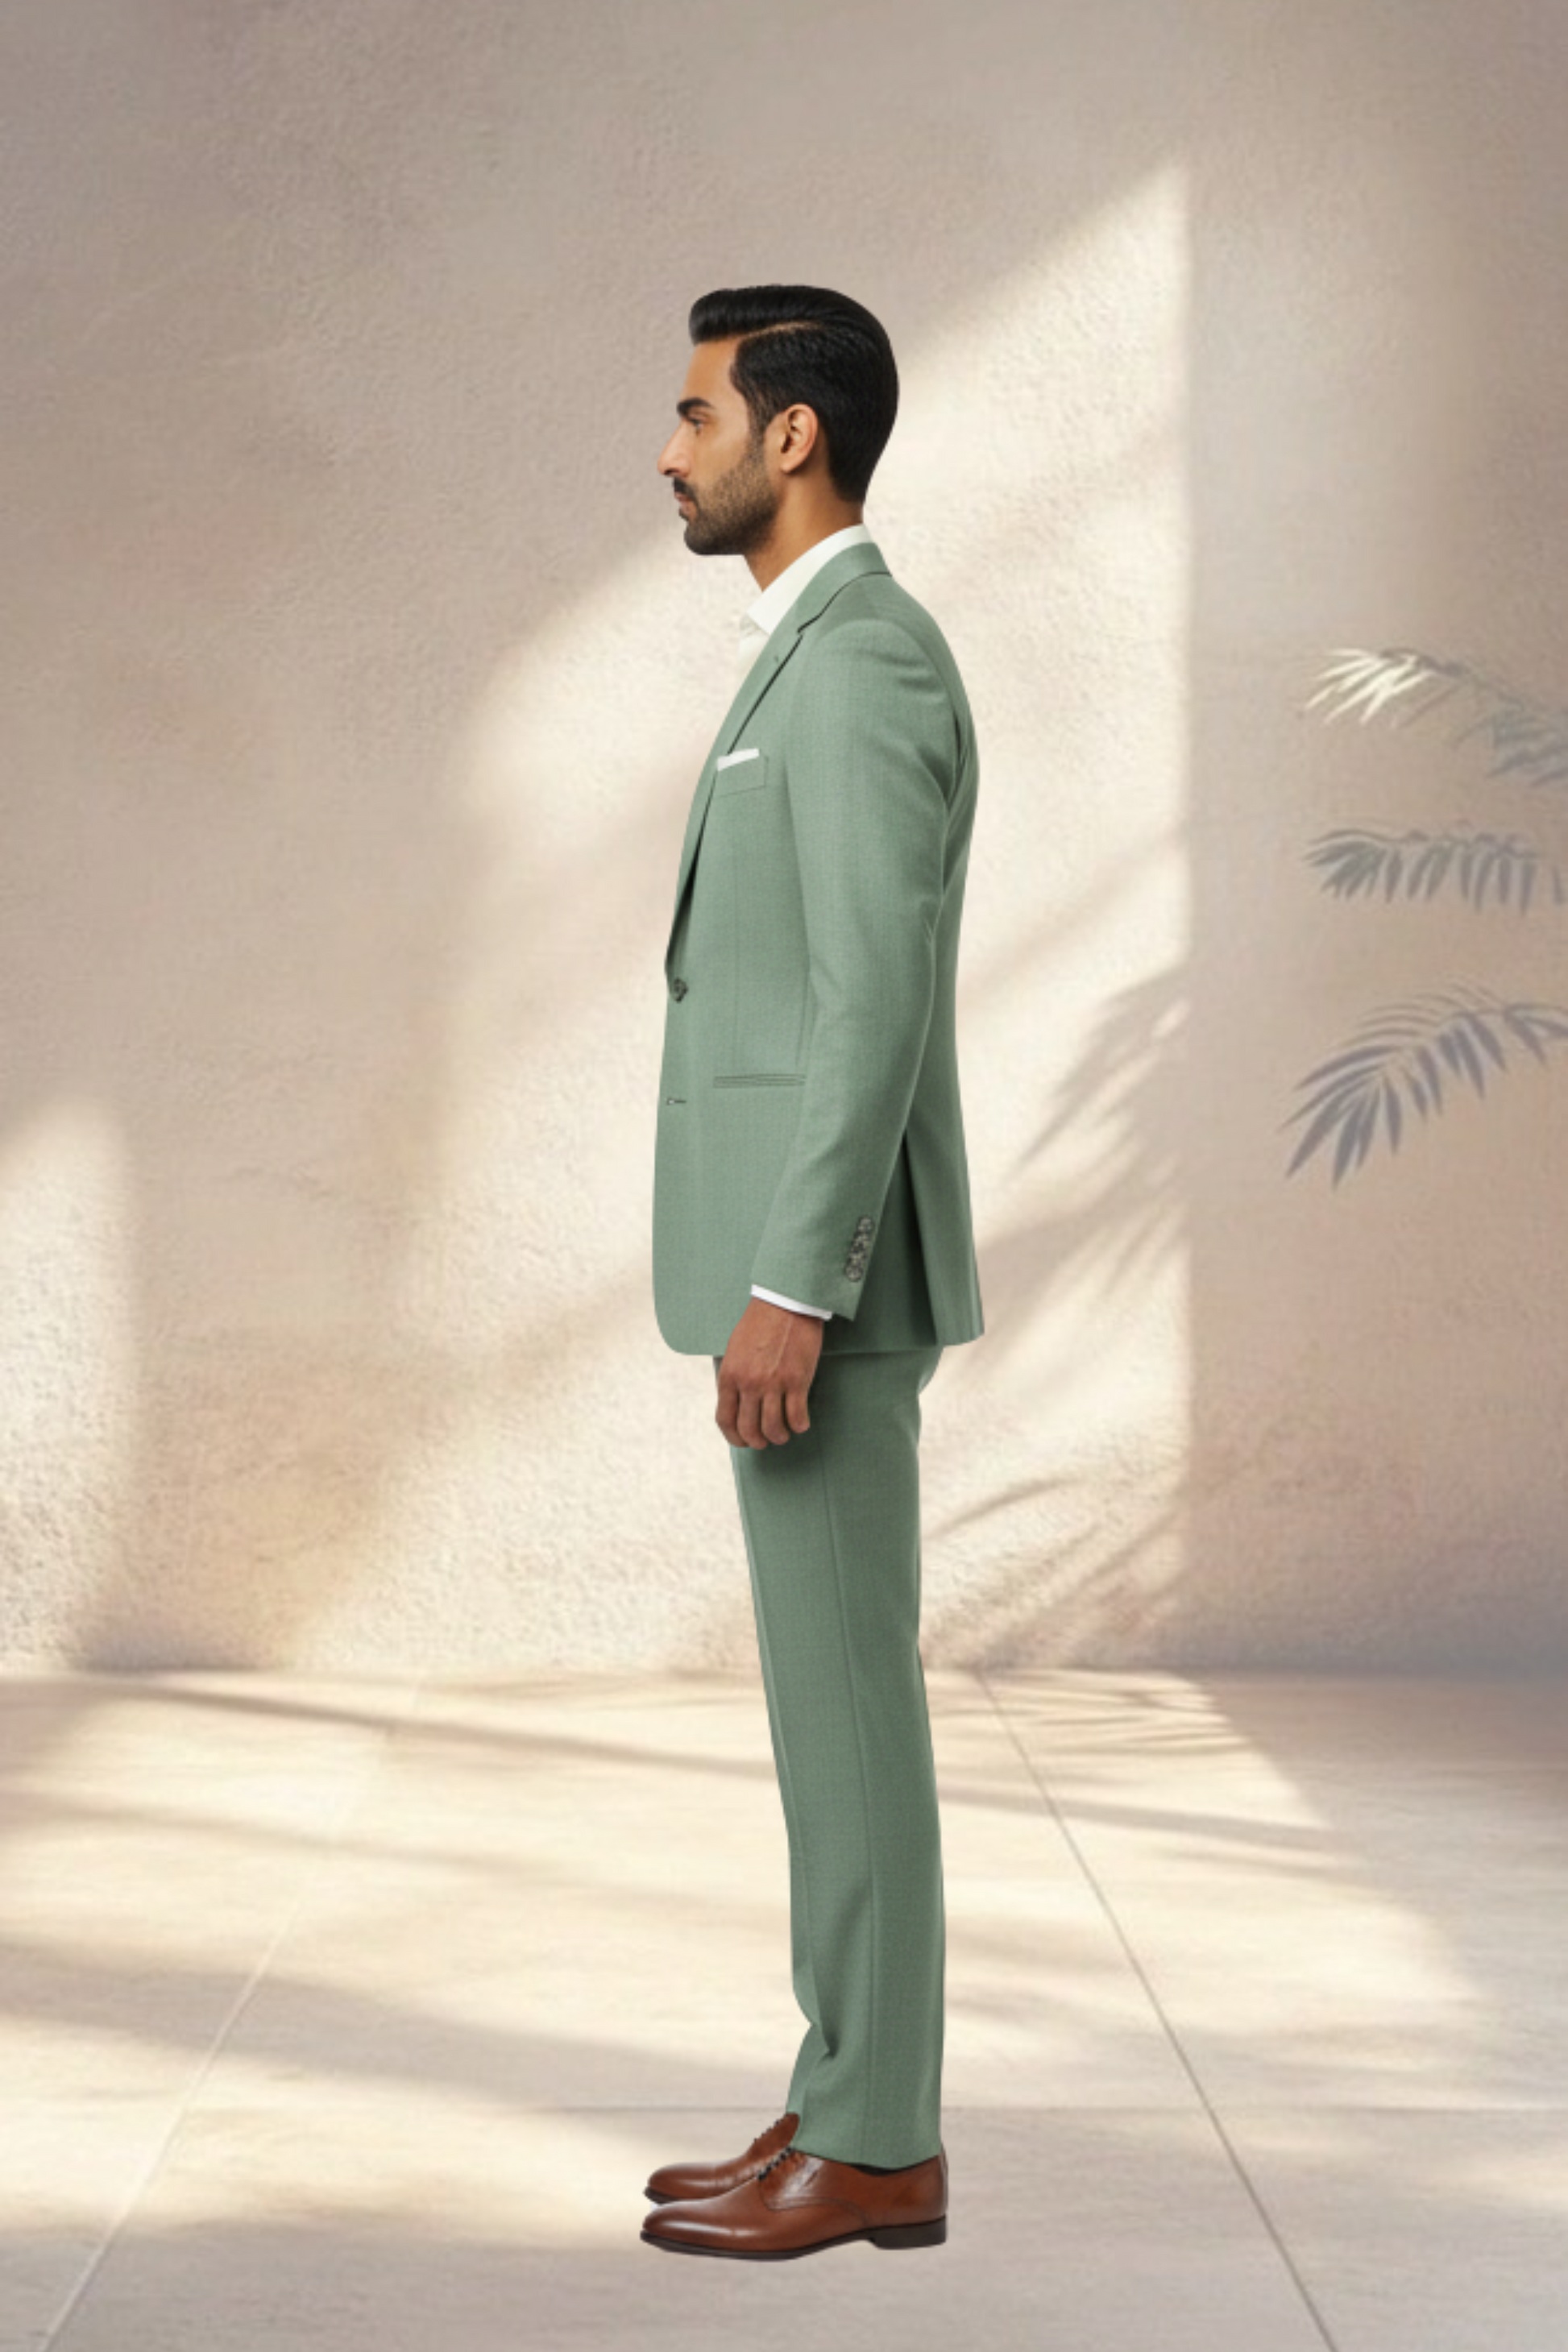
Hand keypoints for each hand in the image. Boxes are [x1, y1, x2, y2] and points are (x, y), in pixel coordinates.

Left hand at [714, 1295, 823, 1447]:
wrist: (784, 1304)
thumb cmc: (759, 1323)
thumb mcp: (734, 1350)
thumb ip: (734, 1377)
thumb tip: (737, 1402)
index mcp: (730, 1376)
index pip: (725, 1419)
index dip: (734, 1437)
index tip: (742, 1441)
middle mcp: (749, 1384)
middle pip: (749, 1430)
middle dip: (757, 1442)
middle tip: (765, 1440)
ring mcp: (773, 1384)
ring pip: (774, 1428)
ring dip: (779, 1436)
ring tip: (784, 1433)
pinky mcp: (797, 1381)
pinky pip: (797, 1416)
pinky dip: (799, 1425)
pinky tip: (800, 1423)